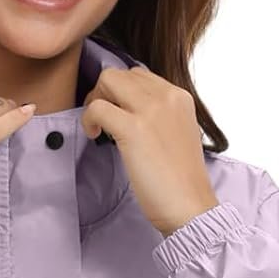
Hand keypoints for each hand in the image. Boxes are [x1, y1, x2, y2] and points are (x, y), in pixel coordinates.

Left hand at [79, 65, 218, 236]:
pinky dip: (88, 118)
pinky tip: (93, 135)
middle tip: (101, 119)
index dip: (120, 92)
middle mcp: (167, 96)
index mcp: (179, 97)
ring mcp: (150, 110)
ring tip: (97, 127)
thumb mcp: (178, 135)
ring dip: (95, 100)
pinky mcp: (133, 129)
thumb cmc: (181, 181)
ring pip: (108, 80)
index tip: (116, 113)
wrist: (190, 205)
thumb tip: (132, 112)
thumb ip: (160, 118)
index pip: (140, 75)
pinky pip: (98, 107)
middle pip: (121, 73)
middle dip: (104, 92)